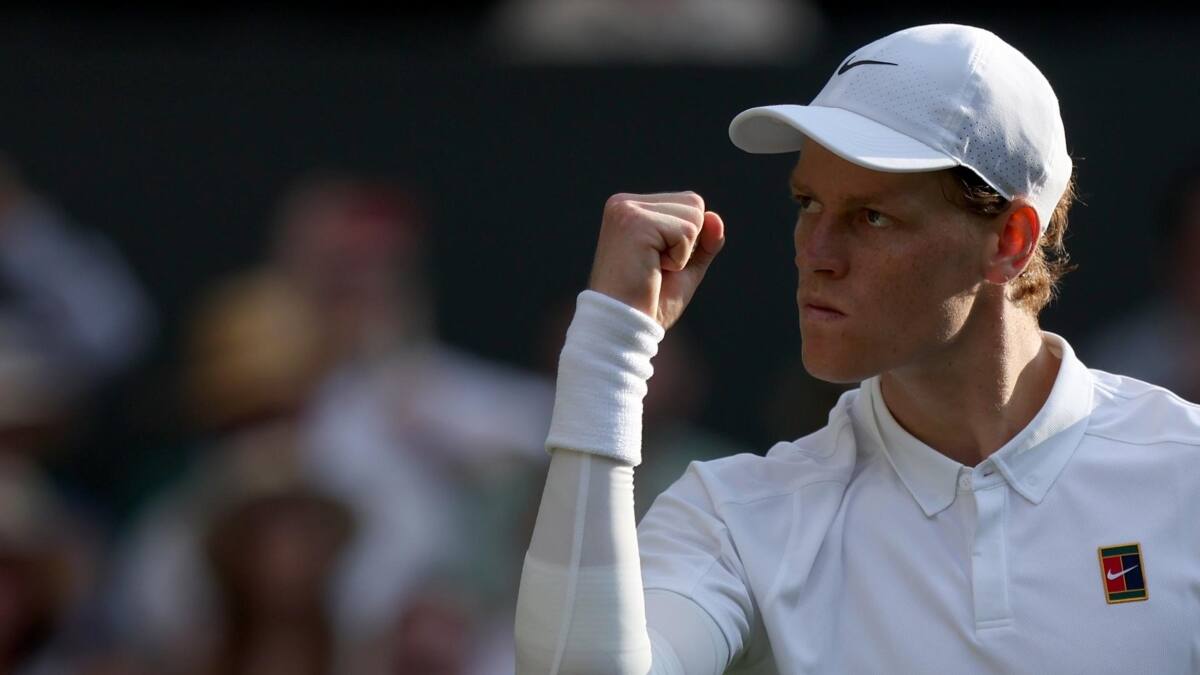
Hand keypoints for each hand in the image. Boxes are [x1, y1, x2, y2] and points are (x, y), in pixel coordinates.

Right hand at [587, 192, 724, 329]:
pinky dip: (678, 258)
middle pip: (694, 203)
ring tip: (652, 268)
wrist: (623, 327)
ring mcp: (627, 210)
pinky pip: (686, 232)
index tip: (656, 263)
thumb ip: (703, 243)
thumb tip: (716, 217)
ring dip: (683, 252)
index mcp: (631, 209)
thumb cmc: (648, 303)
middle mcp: (624, 203)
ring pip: (694, 215)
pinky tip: (651, 268)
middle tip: (655, 267)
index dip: (688, 241)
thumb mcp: (684, 269)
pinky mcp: (634, 222)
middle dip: (688, 243)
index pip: (689, 203)